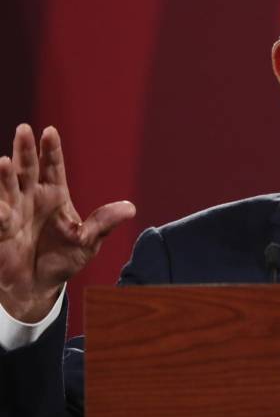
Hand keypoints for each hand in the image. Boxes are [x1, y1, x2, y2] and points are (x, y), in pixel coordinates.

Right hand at [0, 125, 134, 322]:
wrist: (40, 286)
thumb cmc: (64, 259)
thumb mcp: (89, 241)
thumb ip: (104, 223)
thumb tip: (130, 208)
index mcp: (55, 195)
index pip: (52, 167)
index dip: (51, 150)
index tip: (50, 131)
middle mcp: (32, 198)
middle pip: (28, 169)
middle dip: (25, 150)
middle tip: (24, 130)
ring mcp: (14, 212)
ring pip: (8, 188)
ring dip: (4, 176)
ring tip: (3, 162)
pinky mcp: (2, 230)